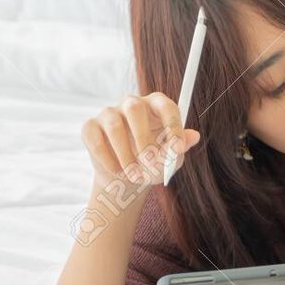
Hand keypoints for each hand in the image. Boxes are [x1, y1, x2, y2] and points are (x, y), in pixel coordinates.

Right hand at [81, 92, 200, 189]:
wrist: (126, 180)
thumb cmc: (152, 164)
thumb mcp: (169, 160)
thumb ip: (179, 148)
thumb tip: (194, 136)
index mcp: (156, 106)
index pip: (166, 106)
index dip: (172, 126)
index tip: (177, 149)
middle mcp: (132, 104)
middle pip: (134, 107)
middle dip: (143, 138)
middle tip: (149, 163)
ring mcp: (109, 113)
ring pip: (114, 126)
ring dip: (125, 156)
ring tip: (135, 176)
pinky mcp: (90, 127)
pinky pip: (96, 139)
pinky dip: (106, 159)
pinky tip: (116, 171)